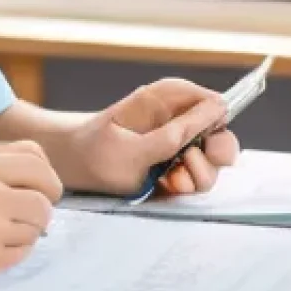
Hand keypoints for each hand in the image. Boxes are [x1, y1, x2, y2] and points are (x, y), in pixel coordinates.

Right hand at [0, 140, 62, 290]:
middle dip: (38, 212)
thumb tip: (48, 184)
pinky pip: (20, 254)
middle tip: (18, 218)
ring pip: (36, 230)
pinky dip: (10, 254)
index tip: (37, 191)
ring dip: (23, 234)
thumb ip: (3, 168)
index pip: (39, 163)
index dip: (46, 180)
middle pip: (44, 201)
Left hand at [69, 78, 238, 197]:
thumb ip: (174, 134)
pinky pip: (195, 181)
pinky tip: (166, 186)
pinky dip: (186, 187)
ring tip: (172, 178)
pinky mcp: (173, 170)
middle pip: (222, 138)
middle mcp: (178, 122)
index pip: (216, 105)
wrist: (69, 169)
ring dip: (198, 176)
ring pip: (212, 165)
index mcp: (170, 102)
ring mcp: (177, 147)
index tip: (206, 143)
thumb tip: (218, 108)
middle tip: (190, 164)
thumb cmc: (94, 151)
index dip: (218, 125)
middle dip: (215, 156)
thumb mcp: (132, 147)